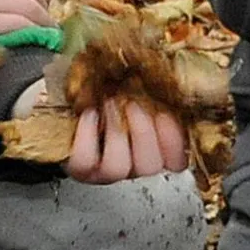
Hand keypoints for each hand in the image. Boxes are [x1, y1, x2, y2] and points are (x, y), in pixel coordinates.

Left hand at [73, 96, 188, 181]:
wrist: (73, 102)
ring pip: (118, 168)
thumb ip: (157, 92)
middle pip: (150, 166)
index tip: (165, 114)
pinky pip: (85, 161)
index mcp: (157, 149)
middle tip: (133, 105)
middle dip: (143, 133)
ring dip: (116, 133)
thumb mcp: (140, 89)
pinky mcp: (80, 169)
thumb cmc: (111, 92)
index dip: (174, 141)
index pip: (177, 161)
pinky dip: (87, 136)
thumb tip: (169, 78)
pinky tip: (89, 114)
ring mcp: (105, 171)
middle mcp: (133, 165)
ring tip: (109, 104)